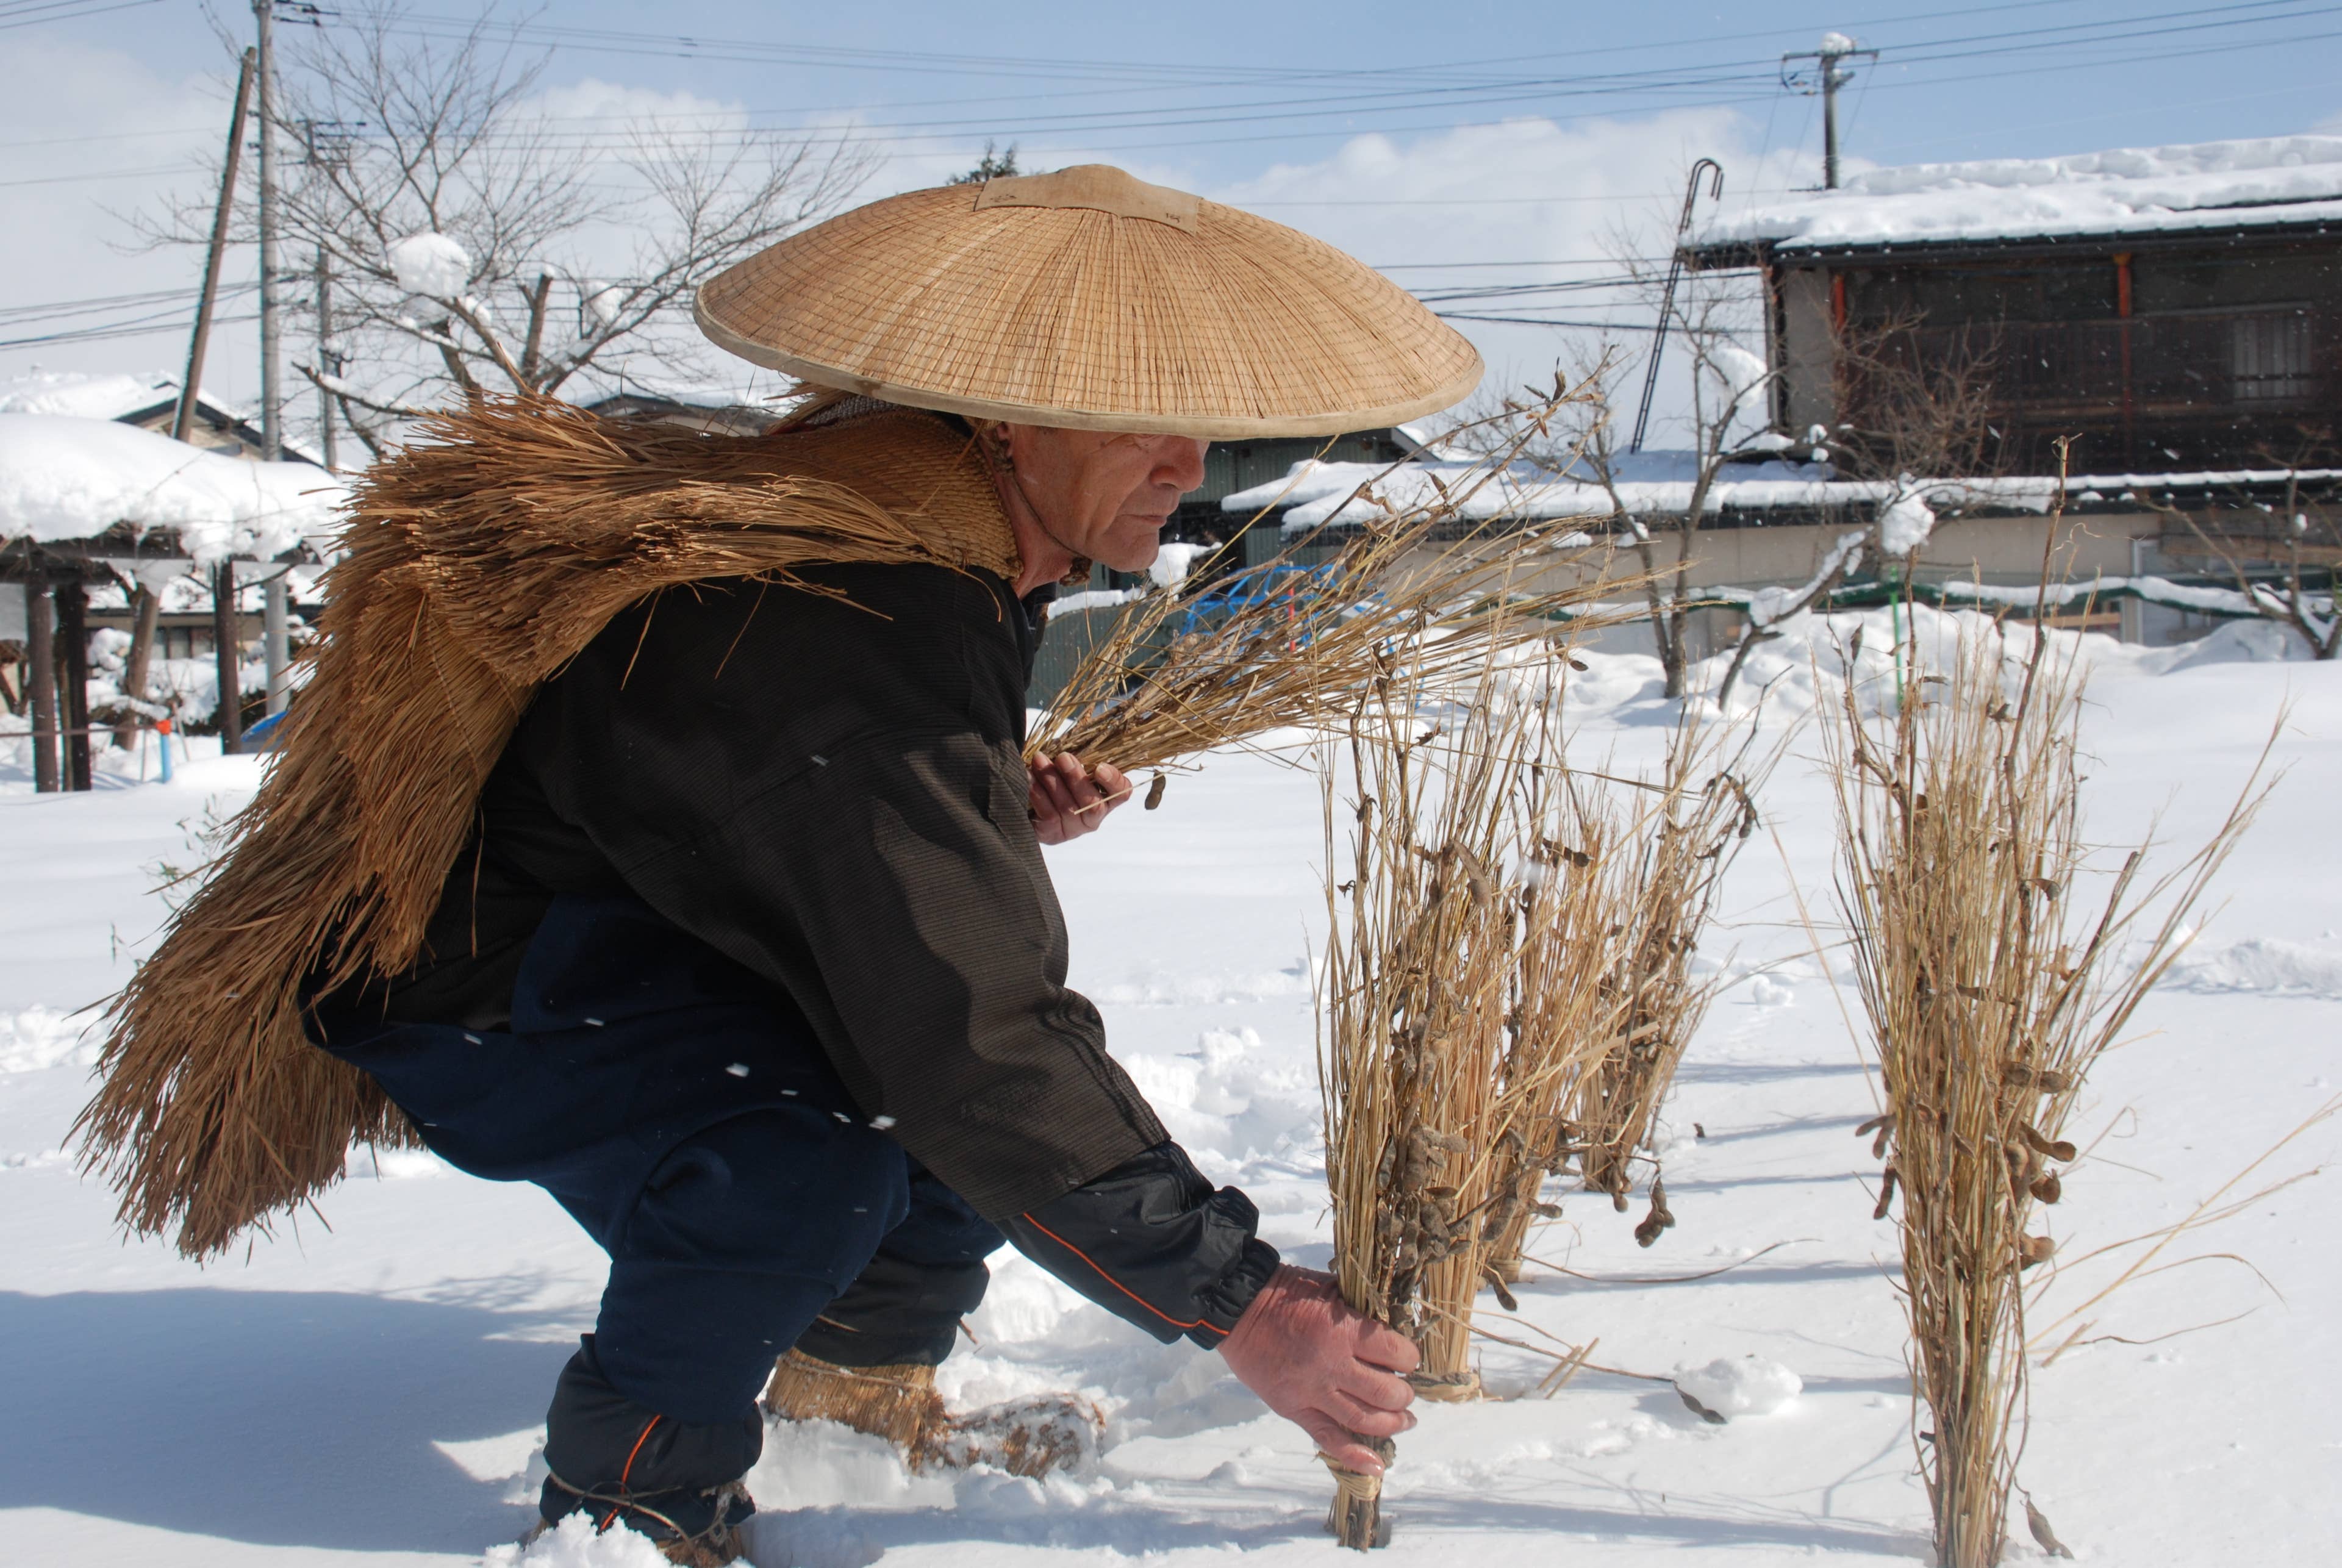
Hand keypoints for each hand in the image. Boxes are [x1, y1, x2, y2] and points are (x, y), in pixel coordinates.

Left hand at [1027, 752, 1130, 845]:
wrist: (1028, 806)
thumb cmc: (1056, 779)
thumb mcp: (1070, 767)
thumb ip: (1078, 759)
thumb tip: (1076, 740)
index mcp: (1105, 799)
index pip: (1121, 793)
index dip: (1114, 781)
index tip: (1100, 767)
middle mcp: (1092, 818)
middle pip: (1093, 803)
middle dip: (1077, 778)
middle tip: (1063, 757)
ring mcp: (1072, 829)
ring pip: (1067, 807)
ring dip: (1052, 780)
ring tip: (1039, 760)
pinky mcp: (1052, 834)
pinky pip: (1047, 814)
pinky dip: (1038, 793)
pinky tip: (1029, 777)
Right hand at [1217, 1265, 1418, 1474]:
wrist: (1239, 1310)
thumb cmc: (1289, 1292)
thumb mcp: (1332, 1288)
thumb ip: (1362, 1310)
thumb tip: (1395, 1329)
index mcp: (1344, 1331)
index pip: (1396, 1355)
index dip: (1409, 1359)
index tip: (1407, 1359)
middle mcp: (1332, 1366)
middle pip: (1386, 1394)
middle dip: (1404, 1396)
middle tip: (1404, 1391)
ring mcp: (1312, 1392)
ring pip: (1364, 1420)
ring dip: (1392, 1423)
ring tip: (1404, 1421)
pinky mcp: (1293, 1409)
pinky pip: (1327, 1438)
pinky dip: (1354, 1456)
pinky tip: (1376, 1466)